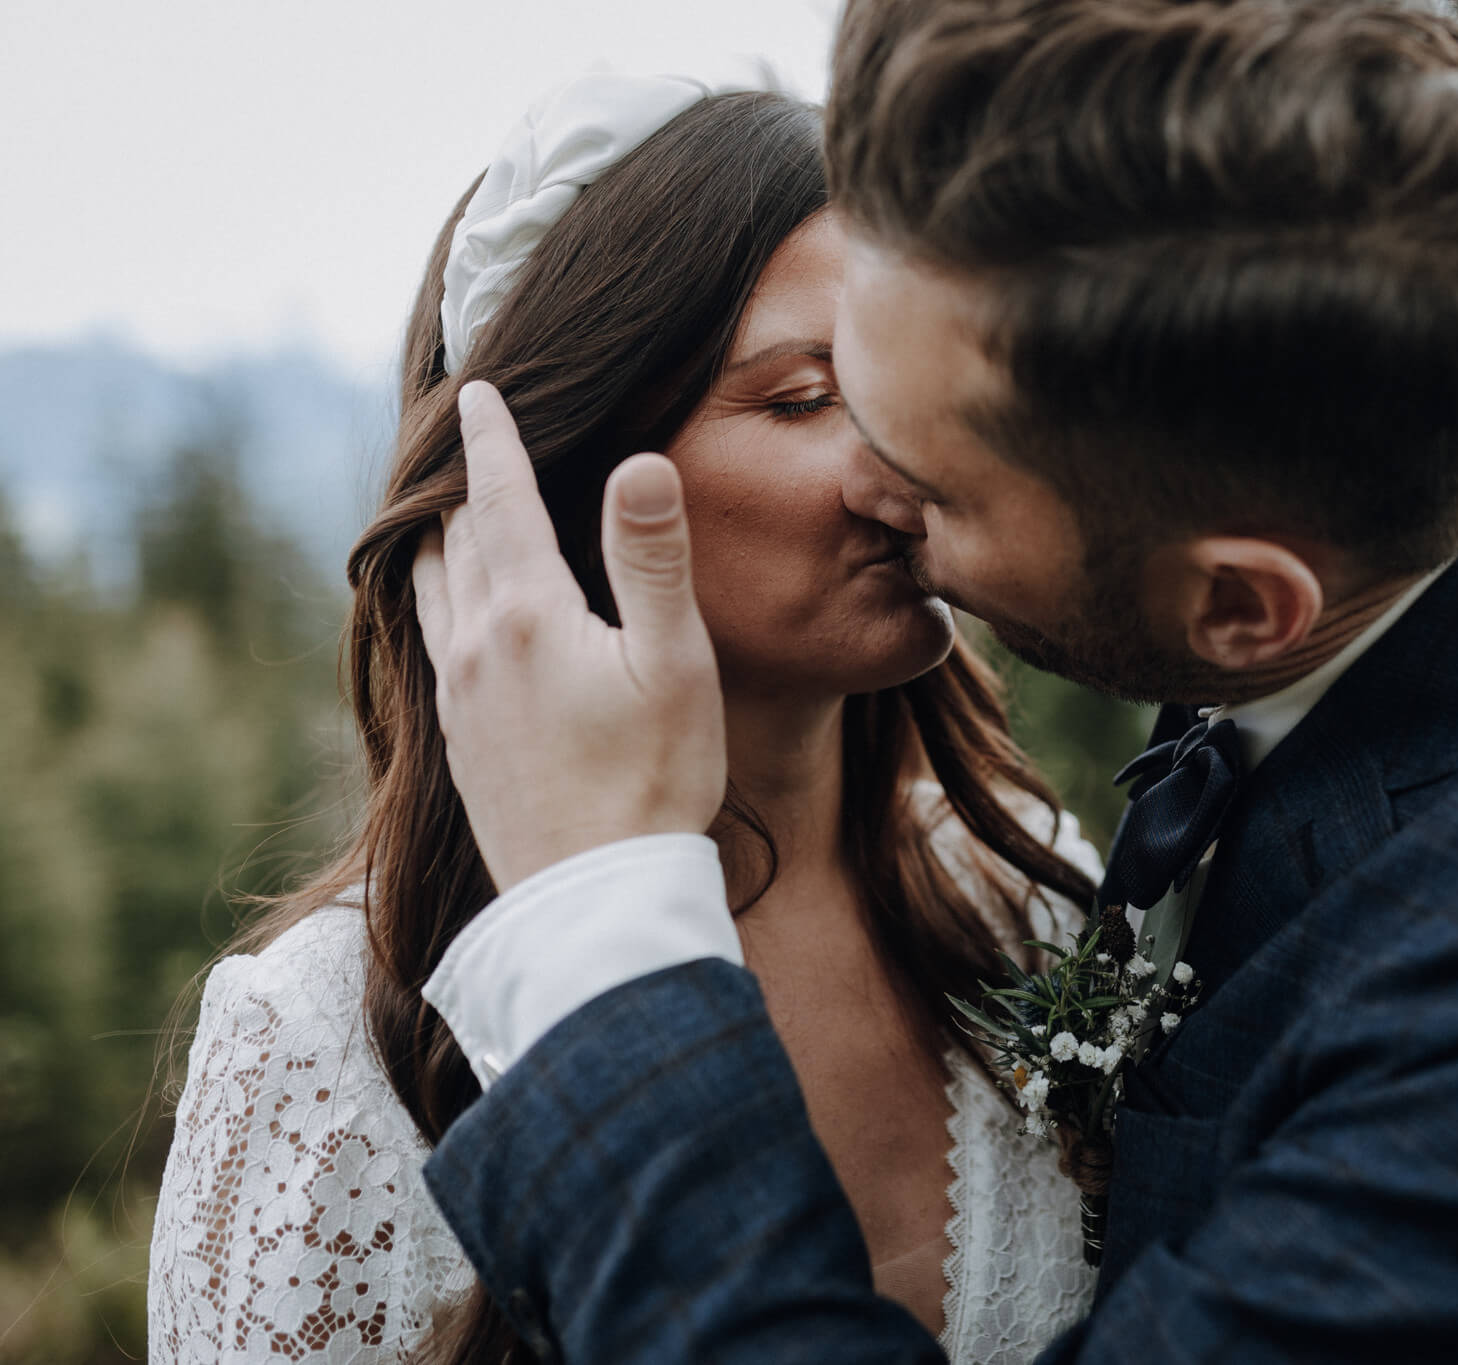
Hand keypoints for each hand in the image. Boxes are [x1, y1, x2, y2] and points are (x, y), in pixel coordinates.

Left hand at [412, 381, 727, 890]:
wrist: (595, 903)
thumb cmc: (654, 781)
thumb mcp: (674, 664)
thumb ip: (652, 558)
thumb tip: (639, 460)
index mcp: (526, 614)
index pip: (501, 498)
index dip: (494, 438)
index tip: (480, 389)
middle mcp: (474, 646)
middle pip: (457, 536)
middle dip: (463, 479)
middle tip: (464, 432)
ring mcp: (459, 699)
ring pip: (432, 589)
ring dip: (438, 537)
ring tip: (445, 510)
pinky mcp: (460, 744)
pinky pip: (434, 642)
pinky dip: (439, 597)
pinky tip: (454, 614)